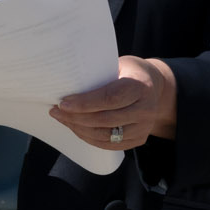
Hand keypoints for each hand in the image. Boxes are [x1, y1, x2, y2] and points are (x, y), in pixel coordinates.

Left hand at [52, 56, 177, 151]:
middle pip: (105, 120)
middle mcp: (146, 109)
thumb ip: (99, 77)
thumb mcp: (118, 65)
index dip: (84, 103)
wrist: (153, 86)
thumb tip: (67, 86)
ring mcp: (145, 127)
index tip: (63, 103)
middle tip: (56, 112)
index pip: (110, 99)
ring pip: (106, 135)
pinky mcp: (139, 139)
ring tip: (63, 120)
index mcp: (141, 87)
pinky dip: (90, 138)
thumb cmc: (129, 72)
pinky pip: (110, 144)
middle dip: (76, 118)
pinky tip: (77, 128)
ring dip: (80, 129)